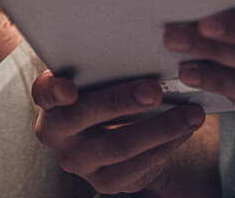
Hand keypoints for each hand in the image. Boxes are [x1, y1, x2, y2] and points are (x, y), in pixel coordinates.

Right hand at [33, 73, 206, 192]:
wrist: (106, 138)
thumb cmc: (102, 95)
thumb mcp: (94, 79)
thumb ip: (100, 68)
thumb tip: (139, 51)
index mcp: (48, 101)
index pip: (44, 92)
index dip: (54, 90)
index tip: (68, 87)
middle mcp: (55, 134)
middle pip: (83, 117)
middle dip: (121, 102)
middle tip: (154, 90)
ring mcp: (78, 162)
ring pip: (118, 146)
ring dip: (160, 128)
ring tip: (191, 113)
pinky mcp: (104, 183)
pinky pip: (139, 167)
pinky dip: (166, 147)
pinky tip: (185, 132)